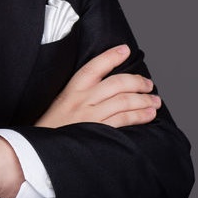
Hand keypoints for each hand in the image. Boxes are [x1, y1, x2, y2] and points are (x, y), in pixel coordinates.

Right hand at [36, 44, 160, 128]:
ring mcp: (91, 116)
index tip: (125, 49)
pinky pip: (123, 120)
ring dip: (143, 100)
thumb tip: (109, 83)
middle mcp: (83, 99)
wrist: (43, 148)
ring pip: (123, 102)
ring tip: (155, 101)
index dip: (111, 56)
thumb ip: (82, 91)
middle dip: (137, 82)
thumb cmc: (55, 124)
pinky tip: (149, 115)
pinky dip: (139, 116)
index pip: (95, 66)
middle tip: (149, 84)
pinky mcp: (98, 132)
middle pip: (116, 84)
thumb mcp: (63, 100)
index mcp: (73, 88)